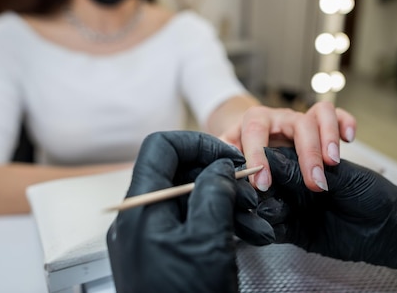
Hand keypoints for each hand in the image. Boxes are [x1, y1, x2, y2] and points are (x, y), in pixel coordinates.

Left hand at [107, 131, 274, 292]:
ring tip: (257, 219)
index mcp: (141, 208)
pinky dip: (218, 223)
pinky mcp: (163, 253)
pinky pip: (190, 224)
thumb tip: (220, 166)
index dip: (198, 143)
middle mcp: (139, 218)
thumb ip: (213, 192)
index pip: (161, 147)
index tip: (229, 155)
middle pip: (178, 173)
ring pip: (189, 199)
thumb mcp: (207, 240)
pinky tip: (249, 234)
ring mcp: (150, 237)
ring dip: (225, 202)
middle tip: (250, 191)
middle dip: (218, 176)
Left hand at [220, 101, 355, 191]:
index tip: (263, 184)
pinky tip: (349, 139)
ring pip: (320, 113)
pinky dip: (345, 122)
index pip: (255, 132)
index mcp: (254, 122)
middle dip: (307, 154)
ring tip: (333, 162)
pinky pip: (336, 113)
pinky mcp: (317, 121)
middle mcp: (280, 117)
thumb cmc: (239, 147)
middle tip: (315, 183)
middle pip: (298, 124)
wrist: (248, 132)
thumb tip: (221, 173)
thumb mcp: (227, 152)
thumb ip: (225, 160)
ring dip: (328, 137)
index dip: (259, 156)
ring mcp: (301, 117)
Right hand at [257, 146, 396, 276]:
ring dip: (261, 199)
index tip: (267, 162)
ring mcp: (295, 204)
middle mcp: (297, 179)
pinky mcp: (295, 230)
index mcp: (310, 157)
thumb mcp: (345, 176)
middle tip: (264, 184)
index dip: (268, 154)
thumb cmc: (376, 194)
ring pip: (266, 198)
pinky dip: (265, 225)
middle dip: (261, 173)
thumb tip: (274, 158)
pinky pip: (273, 226)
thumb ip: (309, 167)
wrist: (393, 230)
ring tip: (261, 201)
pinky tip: (265, 221)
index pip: (281, 150)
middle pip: (268, 173)